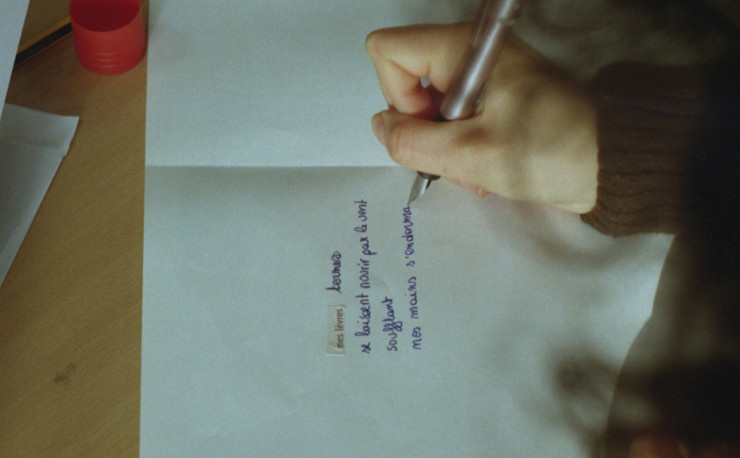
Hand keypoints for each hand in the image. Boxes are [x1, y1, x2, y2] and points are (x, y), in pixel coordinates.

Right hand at [366, 23, 597, 212]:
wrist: (610, 164)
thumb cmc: (550, 150)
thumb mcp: (470, 153)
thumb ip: (410, 141)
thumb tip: (382, 127)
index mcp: (463, 48)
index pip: (388, 51)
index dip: (396, 95)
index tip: (431, 125)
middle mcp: (470, 54)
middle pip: (408, 82)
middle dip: (424, 128)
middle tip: (456, 155)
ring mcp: (484, 77)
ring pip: (430, 107)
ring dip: (443, 146)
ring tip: (476, 168)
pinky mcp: (495, 99)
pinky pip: (455, 119)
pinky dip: (460, 146)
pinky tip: (484, 167)